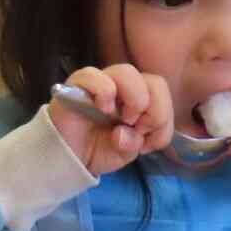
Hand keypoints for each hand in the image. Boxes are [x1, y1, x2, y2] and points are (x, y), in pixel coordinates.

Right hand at [49, 64, 173, 175]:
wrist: (68, 158)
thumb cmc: (98, 150)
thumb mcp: (126, 153)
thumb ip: (136, 143)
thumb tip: (126, 133)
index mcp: (139, 99)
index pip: (163, 94)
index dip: (163, 117)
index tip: (148, 141)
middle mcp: (123, 86)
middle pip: (153, 81)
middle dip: (154, 110)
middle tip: (137, 128)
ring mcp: (100, 83)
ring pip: (127, 72)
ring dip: (133, 98)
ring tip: (121, 120)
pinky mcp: (76, 86)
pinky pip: (93, 75)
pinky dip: (103, 91)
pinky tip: (102, 109)